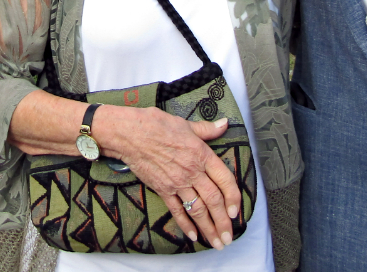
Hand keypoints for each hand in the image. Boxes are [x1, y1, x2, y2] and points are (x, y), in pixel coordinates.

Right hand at [99, 108, 240, 250]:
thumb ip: (207, 129)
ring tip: (217, 243)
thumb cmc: (157, 125)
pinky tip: (193, 236)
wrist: (130, 134)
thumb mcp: (186, 124)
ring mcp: (177, 182)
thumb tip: (224, 124)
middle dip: (223, 221)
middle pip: (213, 200)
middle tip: (229, 237)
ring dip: (209, 228)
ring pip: (197, 209)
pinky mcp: (163, 189)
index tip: (236, 211)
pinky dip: (185, 224)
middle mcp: (192, 172)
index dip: (233, 197)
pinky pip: (177, 210)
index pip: (225, 180)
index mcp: (202, 155)